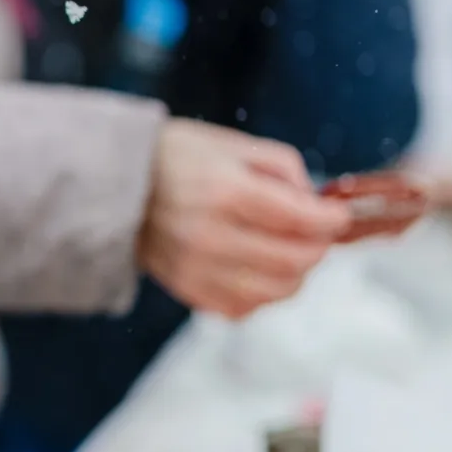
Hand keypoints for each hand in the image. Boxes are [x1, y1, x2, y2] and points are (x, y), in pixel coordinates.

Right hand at [139, 119, 350, 319]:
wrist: (114, 185)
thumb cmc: (176, 159)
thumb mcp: (233, 144)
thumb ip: (283, 168)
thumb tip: (314, 203)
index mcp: (225, 192)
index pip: (301, 219)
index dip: (331, 220)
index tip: (337, 216)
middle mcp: (211, 236)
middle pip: (293, 261)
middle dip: (318, 247)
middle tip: (316, 233)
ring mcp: (197, 269)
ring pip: (274, 291)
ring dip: (296, 274)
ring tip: (290, 253)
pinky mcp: (187, 290)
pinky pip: (244, 307)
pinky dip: (263, 294)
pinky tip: (258, 271)